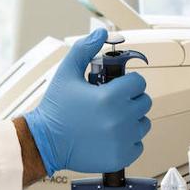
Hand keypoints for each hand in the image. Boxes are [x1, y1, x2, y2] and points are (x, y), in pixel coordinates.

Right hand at [22, 28, 151, 173]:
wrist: (45, 141)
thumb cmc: (55, 107)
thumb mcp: (66, 73)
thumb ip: (84, 49)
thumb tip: (100, 32)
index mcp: (110, 97)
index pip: (139, 83)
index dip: (128, 82)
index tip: (117, 86)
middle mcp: (120, 119)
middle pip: (144, 102)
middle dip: (130, 99)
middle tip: (112, 102)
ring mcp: (122, 140)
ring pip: (143, 124)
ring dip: (131, 119)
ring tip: (110, 119)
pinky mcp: (121, 157)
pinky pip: (138, 144)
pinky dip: (128, 140)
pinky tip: (109, 135)